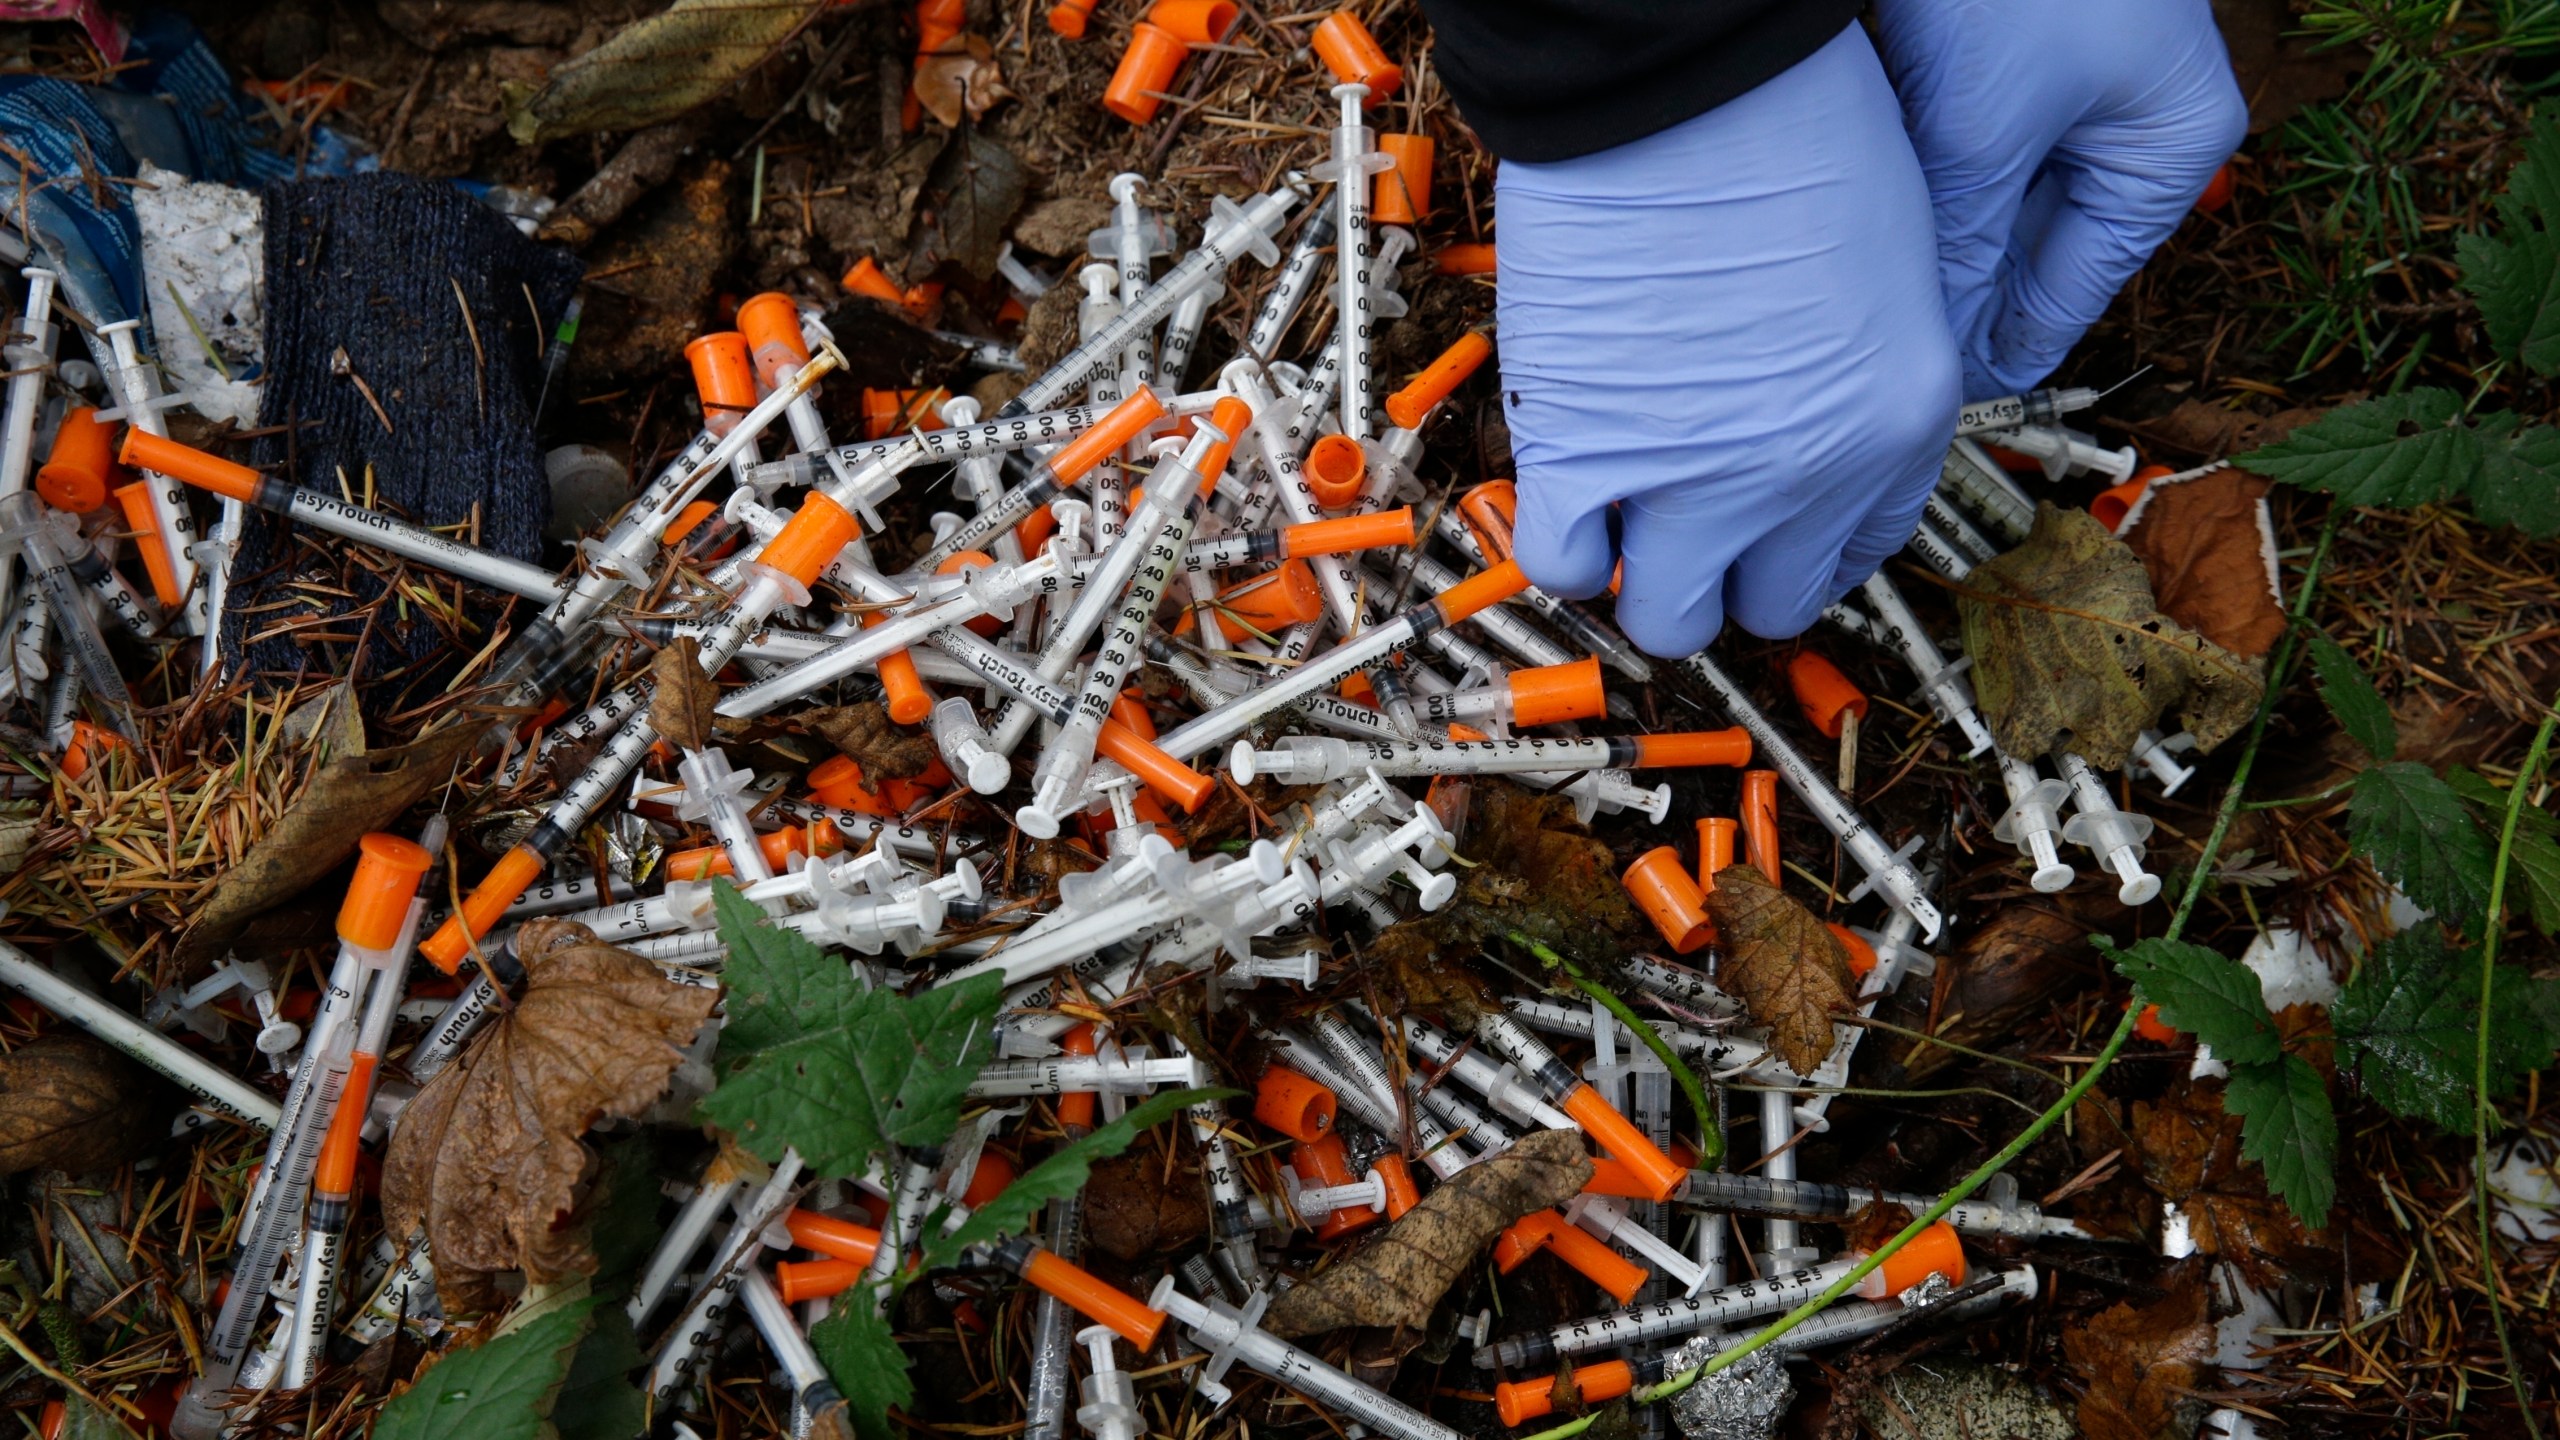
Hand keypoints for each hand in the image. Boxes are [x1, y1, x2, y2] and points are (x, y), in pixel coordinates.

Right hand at [1499, 24, 1959, 655]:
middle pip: (1767, 604)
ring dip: (1641, 574)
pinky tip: (1563, 490)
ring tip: (1620, 512)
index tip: (1768, 524)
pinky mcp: (1588, 457)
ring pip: (1668, 615)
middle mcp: (1807, 476)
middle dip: (1726, 568)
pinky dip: (1559, 544)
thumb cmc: (1788, 124)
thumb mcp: (1888, 256)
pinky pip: (1563, 564)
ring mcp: (1696, 481)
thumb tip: (1791, 404)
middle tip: (1685, 516)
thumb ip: (1852, 361)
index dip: (1800, 544)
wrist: (1686, 85)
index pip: (1856, 551)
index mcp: (1899, 423)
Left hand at [1875, 0, 2246, 397]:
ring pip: (1995, 198)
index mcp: (2171, 145)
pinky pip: (1973, 148)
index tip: (1941, 401)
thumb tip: (1935, 349)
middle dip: (1963, 293)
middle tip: (1890, 367)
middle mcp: (2135, 120)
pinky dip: (1930, 183)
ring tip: (1872, 312)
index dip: (2004, 348)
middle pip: (2035, 245)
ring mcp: (2077, 87)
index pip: (2080, 285)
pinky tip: (1875, 227)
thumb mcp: (1983, 129)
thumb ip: (1961, 244)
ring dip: (1939, 241)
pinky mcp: (2017, 59)